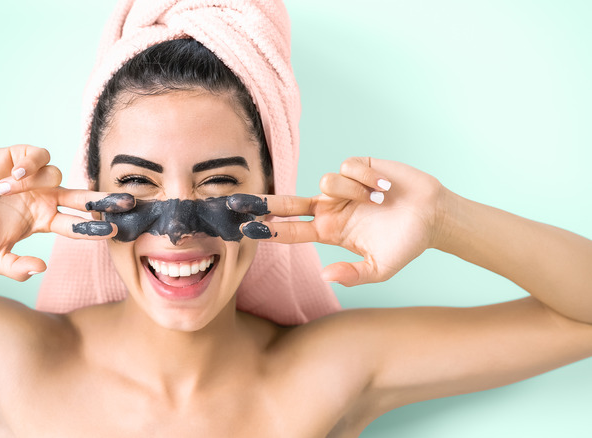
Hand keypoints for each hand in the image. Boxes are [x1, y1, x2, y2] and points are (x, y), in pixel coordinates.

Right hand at [0, 145, 133, 280]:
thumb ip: (17, 269)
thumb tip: (42, 269)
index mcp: (43, 220)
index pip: (77, 224)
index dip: (94, 228)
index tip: (113, 231)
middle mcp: (45, 197)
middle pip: (84, 197)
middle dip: (105, 200)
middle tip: (127, 202)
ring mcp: (35, 178)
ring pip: (57, 176)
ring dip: (32, 184)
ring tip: (4, 190)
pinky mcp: (21, 157)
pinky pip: (40, 157)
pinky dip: (29, 166)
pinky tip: (10, 176)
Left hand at [228, 157, 447, 285]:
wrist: (434, 216)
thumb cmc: (406, 244)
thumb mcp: (380, 268)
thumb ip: (352, 275)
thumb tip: (324, 276)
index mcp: (330, 231)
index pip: (292, 230)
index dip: (270, 229)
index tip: (247, 230)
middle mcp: (330, 207)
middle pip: (288, 201)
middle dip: (262, 202)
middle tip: (235, 201)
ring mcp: (342, 187)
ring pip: (325, 182)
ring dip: (352, 192)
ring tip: (378, 201)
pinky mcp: (358, 167)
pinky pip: (348, 168)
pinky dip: (367, 179)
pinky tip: (384, 187)